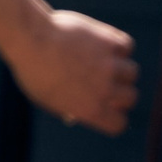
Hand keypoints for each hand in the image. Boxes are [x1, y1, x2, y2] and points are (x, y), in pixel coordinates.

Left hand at [7, 7, 138, 131]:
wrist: (29, 37)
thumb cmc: (31, 68)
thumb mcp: (46, 97)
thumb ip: (67, 106)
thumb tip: (76, 113)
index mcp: (92, 110)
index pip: (119, 124)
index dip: (112, 114)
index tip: (102, 104)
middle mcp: (106, 90)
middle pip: (130, 96)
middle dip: (118, 89)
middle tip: (100, 78)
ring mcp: (109, 65)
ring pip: (132, 71)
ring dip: (120, 66)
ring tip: (99, 58)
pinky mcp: (108, 41)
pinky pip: (126, 45)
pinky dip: (118, 43)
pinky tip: (101, 41)